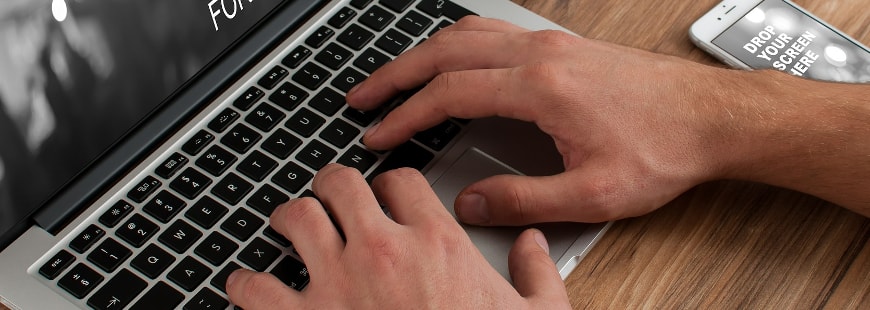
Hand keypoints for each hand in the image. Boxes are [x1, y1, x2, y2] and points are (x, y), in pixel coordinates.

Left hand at [226, 164, 571, 308]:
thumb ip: (538, 274)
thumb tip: (533, 246)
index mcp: (437, 245)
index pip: (402, 181)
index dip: (391, 183)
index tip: (386, 195)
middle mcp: (382, 252)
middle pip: (341, 184)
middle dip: (332, 185)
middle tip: (328, 196)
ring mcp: (337, 283)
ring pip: (295, 218)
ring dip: (288, 219)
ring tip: (285, 225)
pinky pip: (254, 287)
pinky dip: (245, 283)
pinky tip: (246, 286)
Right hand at [346, 16, 740, 223]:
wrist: (711, 116)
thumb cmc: (662, 148)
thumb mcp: (593, 193)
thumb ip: (525, 200)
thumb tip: (471, 202)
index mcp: (541, 86)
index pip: (450, 93)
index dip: (406, 114)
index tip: (379, 133)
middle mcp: (541, 54)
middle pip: (446, 52)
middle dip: (395, 74)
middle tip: (362, 97)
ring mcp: (551, 43)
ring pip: (467, 34)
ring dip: (422, 54)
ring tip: (393, 77)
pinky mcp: (562, 46)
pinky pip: (492, 32)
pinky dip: (456, 43)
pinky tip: (451, 58)